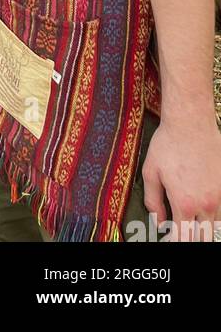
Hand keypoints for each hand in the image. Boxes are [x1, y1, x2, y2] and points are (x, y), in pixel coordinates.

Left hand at [141, 117, 220, 239]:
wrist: (191, 123)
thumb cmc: (168, 145)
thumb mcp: (151, 172)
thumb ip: (153, 201)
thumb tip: (158, 221)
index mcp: (183, 203)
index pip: (183, 238)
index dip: (175, 242)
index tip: (170, 239)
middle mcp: (204, 204)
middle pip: (203, 237)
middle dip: (191, 239)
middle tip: (181, 231)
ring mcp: (218, 196)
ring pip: (215, 226)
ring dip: (204, 228)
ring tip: (192, 221)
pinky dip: (213, 215)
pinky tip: (203, 209)